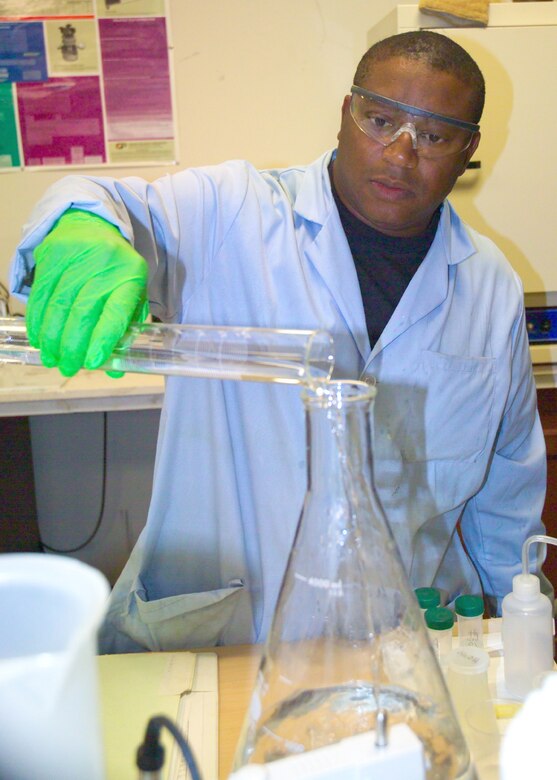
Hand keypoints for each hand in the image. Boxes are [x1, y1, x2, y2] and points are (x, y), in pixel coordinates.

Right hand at [27, 208, 148, 376]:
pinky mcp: (51, 255)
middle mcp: (104, 265)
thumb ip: (126, 331)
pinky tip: (39, 338)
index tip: (92, 362)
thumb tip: (113, 370)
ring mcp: (76, 258)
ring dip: (52, 338)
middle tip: (68, 368)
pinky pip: (40, 295)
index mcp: (130, 277)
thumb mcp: (133, 294)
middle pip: (82, 311)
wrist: (92, 227)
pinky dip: (37, 321)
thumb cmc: (116, 271)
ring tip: (52, 359)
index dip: (103, 339)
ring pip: (58, 306)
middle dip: (72, 346)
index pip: (116, 311)